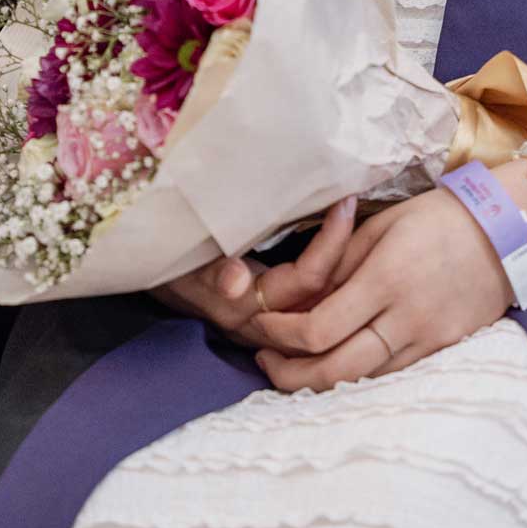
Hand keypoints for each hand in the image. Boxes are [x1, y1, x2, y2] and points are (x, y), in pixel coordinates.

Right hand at [152, 195, 357, 347]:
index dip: (330, 242)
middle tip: (365, 212)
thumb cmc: (171, 258)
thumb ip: (210, 269)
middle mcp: (261, 324)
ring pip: (322, 307)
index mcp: (243, 306)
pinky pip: (313, 308)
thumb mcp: (185, 260)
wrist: (157, 279)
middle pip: (323, 296)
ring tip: (369, 231)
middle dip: (348, 253)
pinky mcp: (273, 322)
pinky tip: (355, 257)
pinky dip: (335, 284)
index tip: (345, 201)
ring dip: (347, 271)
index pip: (306, 278)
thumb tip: (236, 280)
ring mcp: (268, 327)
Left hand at [247, 186, 514, 392]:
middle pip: (335, 371)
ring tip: (294, 367)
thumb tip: (297, 300)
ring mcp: (429, 339)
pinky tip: (339, 365)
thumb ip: (338, 265)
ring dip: (320, 383)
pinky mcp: (444, 350)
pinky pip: (391, 376)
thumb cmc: (439, 217)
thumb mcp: (381, 227)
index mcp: (386, 278)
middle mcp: (407, 317)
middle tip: (266, 360)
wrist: (509, 230)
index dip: (280, 336)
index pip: (319, 329)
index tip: (261, 328)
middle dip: (290, 374)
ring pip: (362, 382)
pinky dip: (358, 377)